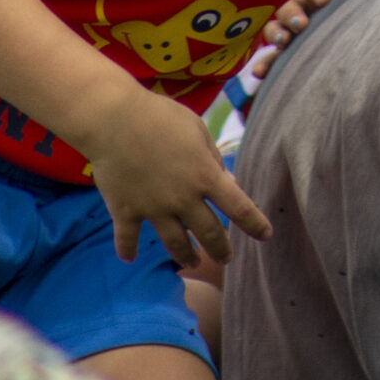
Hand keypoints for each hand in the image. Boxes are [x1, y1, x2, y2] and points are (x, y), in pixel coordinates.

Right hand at [80, 88, 271, 269]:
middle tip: (225, 259)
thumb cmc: (160, 116)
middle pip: (209, 233)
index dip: (255, 224)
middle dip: (220, 250)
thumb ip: (214, 159)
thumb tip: (230, 183)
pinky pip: (128, 238)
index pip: (239, 207)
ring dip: (186, 257)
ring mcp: (153, 209)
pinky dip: (128, 250)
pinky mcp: (125, 211)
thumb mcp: (197, 129)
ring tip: (191, 263)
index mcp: (205, 176)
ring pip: (175, 244)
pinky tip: (130, 258)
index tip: (265, 235)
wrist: (113, 119)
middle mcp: (183, 199)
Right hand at [259, 0, 369, 56]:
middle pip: (289, 7)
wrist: (351, 28)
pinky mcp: (286, 54)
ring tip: (283, 42)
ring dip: (276, 34)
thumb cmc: (352, 1)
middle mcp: (299, 9)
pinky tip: (259, 72)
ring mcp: (289, 31)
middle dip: (293, 14)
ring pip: (275, 29)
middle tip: (302, 24)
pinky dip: (265, 64)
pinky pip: (272, 58)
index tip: (324, 0)